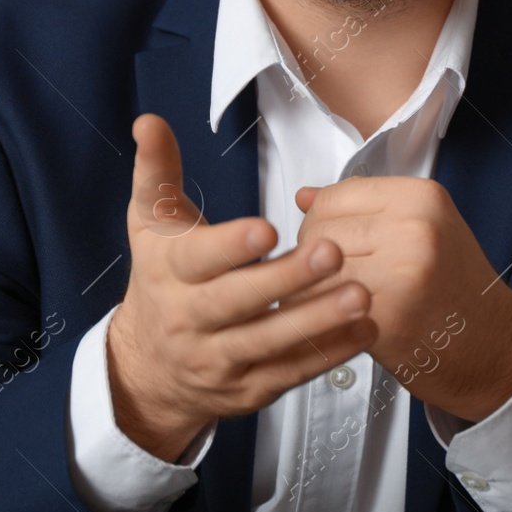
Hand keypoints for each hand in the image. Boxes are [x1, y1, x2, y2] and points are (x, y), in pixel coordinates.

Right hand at [106, 113, 378, 460]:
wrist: (147, 369)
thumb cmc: (160, 280)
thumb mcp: (150, 224)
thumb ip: (157, 171)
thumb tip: (149, 121)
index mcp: (169, 273)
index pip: (198, 259)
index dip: (231, 245)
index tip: (268, 227)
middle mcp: (190, 320)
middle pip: (239, 302)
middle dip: (287, 280)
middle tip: (334, 253)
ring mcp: (219, 360)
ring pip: (270, 343)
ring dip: (318, 321)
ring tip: (362, 296)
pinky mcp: (248, 390)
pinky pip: (290, 373)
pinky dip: (329, 355)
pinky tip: (364, 331)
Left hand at [290, 176, 511, 422]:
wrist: (492, 346)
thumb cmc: (456, 287)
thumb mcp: (422, 228)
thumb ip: (363, 208)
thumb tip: (305, 196)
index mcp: (422, 198)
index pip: (334, 197)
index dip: (319, 221)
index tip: (329, 239)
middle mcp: (414, 229)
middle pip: (320, 231)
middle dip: (311, 256)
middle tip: (331, 274)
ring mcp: (402, 273)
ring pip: (317, 269)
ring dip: (312, 286)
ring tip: (333, 296)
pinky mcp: (388, 316)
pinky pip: (324, 306)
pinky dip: (320, 314)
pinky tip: (339, 318)